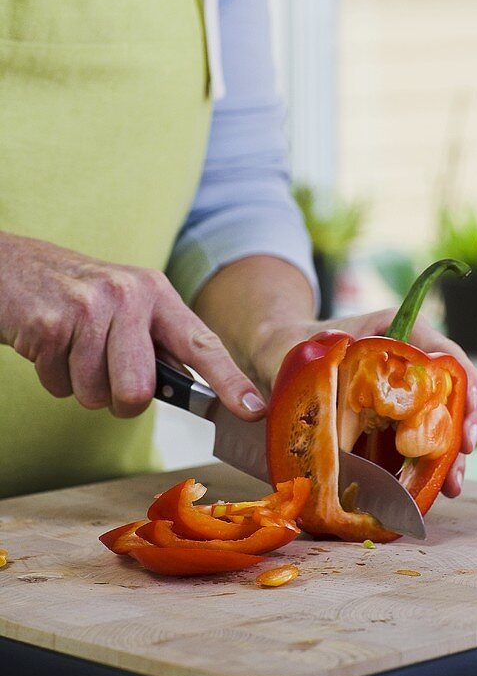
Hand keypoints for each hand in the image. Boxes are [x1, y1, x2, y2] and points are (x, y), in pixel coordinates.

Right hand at [0, 233, 265, 419]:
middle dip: (119, 398)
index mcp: (156, 293)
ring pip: (97, 395)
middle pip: (138, 391)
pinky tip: (49, 345)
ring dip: (81, 385)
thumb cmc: (77, 296)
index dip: (230, 380)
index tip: (253, 408)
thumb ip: (160, 343)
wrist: (9, 267)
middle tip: (104, 372)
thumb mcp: (127, 305)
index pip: (202, 343)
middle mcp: (129, 296)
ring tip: (72, 349)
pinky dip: (53, 377)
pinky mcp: (50, 324)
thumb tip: (197, 391)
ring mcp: (89, 308)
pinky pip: (60, 386)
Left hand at [253, 309, 476, 497]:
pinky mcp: (397, 411)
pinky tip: (435, 484)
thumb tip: (261, 412)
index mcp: (395, 330)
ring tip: (451, 486)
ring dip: (452, 451)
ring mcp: (405, 385)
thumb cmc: (290, 343)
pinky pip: (425, 431)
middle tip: (462, 461)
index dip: (464, 388)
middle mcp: (408, 356)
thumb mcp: (291, 351)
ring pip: (445, 414)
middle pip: (455, 387)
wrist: (281, 352)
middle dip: (466, 425)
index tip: (463, 425)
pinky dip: (433, 457)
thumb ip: (288, 372)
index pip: (445, 354)